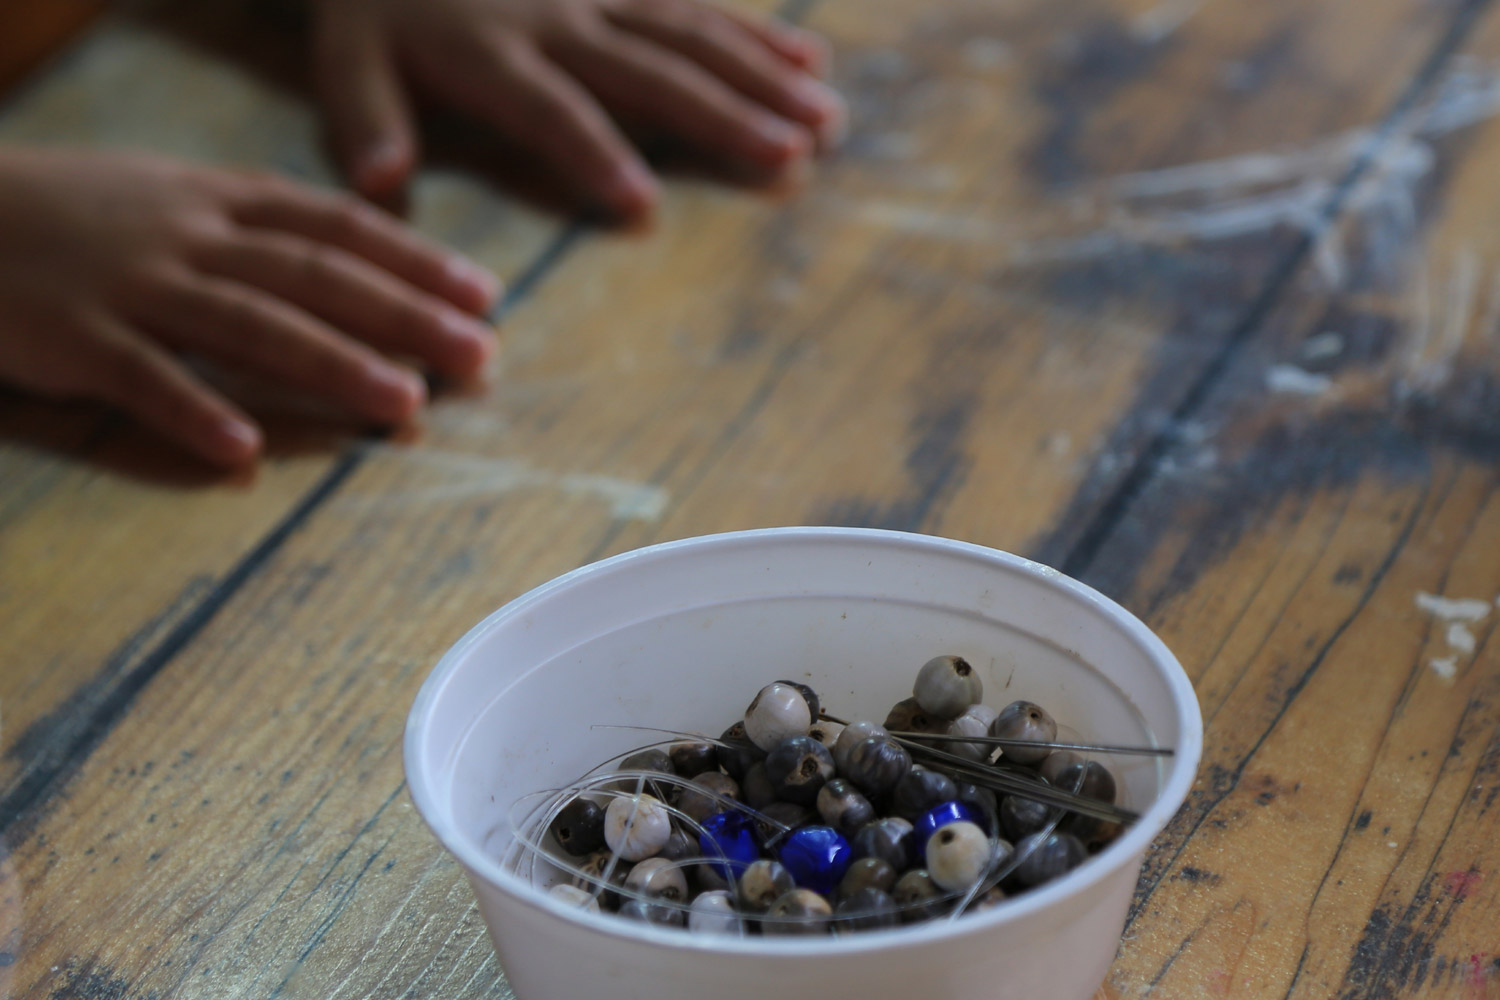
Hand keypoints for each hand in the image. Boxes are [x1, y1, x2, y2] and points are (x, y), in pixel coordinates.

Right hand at [0, 148, 500, 466]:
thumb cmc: (84, 213)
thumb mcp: (181, 196)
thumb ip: (266, 227)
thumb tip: (367, 263)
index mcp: (223, 201)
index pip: (338, 227)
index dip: (415, 262)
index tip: (485, 296)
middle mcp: (191, 236)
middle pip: (315, 276)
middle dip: (405, 316)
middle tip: (478, 357)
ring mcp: (133, 284)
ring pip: (249, 324)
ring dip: (331, 365)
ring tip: (402, 403)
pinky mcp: (74, 336)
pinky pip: (142, 377)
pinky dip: (194, 413)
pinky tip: (245, 456)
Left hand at [311, 0, 843, 217]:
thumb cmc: (375, 8)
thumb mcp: (345, 61)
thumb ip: (364, 120)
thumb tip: (379, 184)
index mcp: (492, 54)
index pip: (550, 109)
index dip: (593, 153)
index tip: (643, 204)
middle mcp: (560, 19)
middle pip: (651, 70)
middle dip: (722, 113)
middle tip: (789, 154)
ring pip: (693, 34)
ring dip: (763, 76)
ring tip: (825, 119)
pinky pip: (698, 2)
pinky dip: (757, 32)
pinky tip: (812, 58)